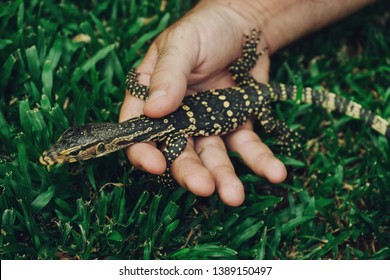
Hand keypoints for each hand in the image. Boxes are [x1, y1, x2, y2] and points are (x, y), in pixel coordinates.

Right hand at [119, 1, 287, 205]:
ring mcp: (208, 125)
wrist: (245, 25)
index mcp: (152, 97)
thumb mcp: (182, 44)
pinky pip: (247, 146)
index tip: (156, 165)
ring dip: (223, 176)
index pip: (139, 131)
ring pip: (212, 156)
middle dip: (190, 172)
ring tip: (234, 196)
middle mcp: (178, 118)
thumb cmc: (205, 29)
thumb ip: (167, 75)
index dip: (143, 151)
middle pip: (178, 152)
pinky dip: (260, 160)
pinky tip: (274, 173)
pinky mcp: (237, 125)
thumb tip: (153, 110)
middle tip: (204, 188)